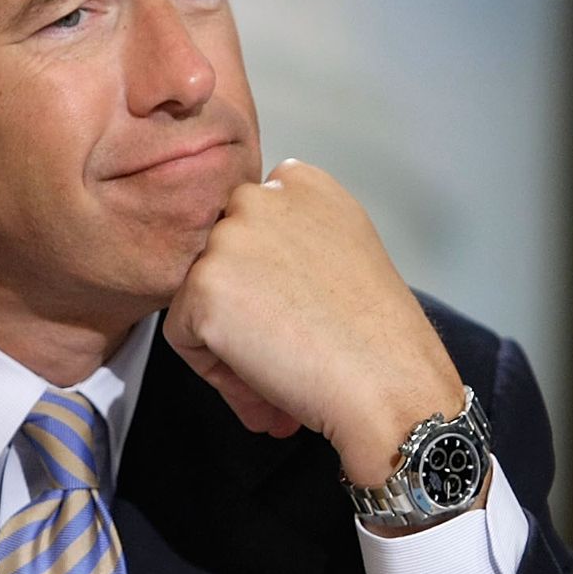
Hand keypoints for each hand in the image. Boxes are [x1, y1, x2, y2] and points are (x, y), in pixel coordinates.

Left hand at [163, 160, 463, 486]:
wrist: (390, 384)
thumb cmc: (381, 339)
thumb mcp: (347, 255)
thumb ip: (294, 244)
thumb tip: (250, 278)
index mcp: (304, 183)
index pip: (250, 227)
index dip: (266, 282)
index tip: (296, 317)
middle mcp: (262, 197)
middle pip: (221, 261)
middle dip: (245, 313)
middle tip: (286, 358)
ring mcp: (229, 238)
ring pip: (198, 298)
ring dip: (229, 346)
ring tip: (278, 385)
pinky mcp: (203, 285)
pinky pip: (182, 335)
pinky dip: (214, 370)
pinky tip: (264, 390)